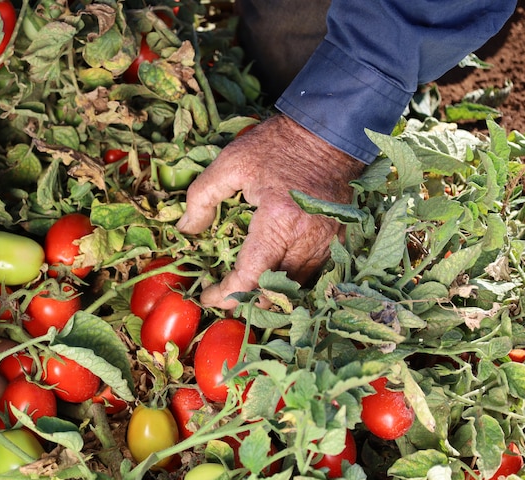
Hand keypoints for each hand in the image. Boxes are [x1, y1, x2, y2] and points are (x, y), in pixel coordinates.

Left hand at [176, 114, 364, 308]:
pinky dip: (289, 283)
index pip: (250, 278)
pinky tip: (271, 278)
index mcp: (279, 220)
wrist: (329, 133)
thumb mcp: (230, 163)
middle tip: (223, 298)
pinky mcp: (338, 240)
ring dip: (269, 295)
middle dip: (246, 302)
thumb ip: (202, 197)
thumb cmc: (277, 145)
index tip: (207, 296)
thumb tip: (187, 229)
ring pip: (296, 288)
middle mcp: (307, 238)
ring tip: (244, 292)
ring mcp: (327, 242)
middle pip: (275, 293)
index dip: (225, 294)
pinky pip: (312, 275)